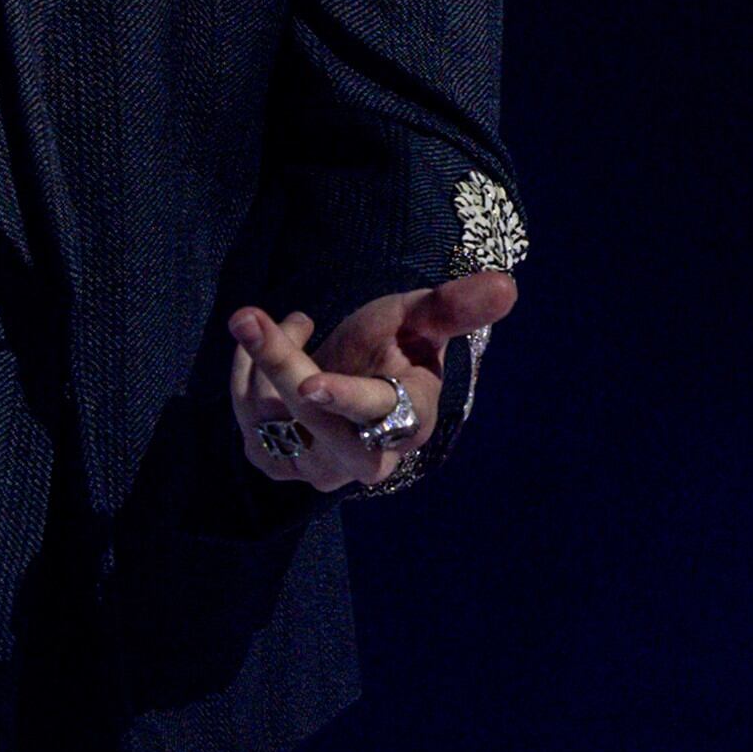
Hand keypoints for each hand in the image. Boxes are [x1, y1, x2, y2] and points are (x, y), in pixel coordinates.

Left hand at [226, 270, 519, 494]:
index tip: (310, 384)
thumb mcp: (420, 319)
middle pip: (312, 418)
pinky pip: (245, 412)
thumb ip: (454, 307)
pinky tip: (267, 347)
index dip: (344, 397)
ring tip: (302, 323)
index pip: (374, 414)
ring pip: (269, 415)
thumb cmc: (394, 349)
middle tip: (247, 315)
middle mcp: (362, 457)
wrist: (355, 380)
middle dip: (279, 364)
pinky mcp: (275, 461)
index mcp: (408, 421)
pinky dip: (248, 367)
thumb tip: (507, 285)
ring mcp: (314, 467)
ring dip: (265, 355)